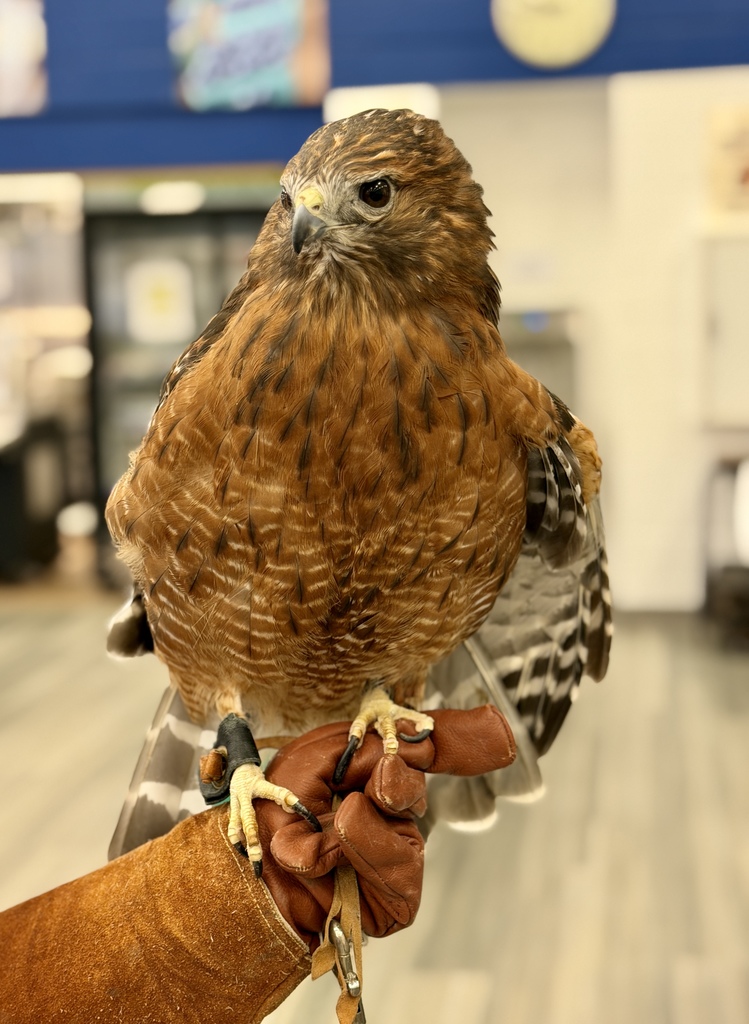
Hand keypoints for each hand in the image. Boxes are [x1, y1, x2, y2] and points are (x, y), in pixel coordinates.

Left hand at [255, 705, 515, 945]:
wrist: (248, 876)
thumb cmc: (275, 812)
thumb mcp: (313, 760)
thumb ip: (365, 747)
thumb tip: (410, 751)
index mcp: (374, 770)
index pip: (427, 749)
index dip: (462, 738)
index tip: (498, 735)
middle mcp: (392, 810)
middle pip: (414, 786)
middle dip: (394, 781)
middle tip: (372, 782)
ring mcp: (398, 853)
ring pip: (405, 829)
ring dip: (361, 826)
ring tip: (328, 827)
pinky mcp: (396, 898)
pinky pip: (398, 872)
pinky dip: (359, 856)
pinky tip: (326, 857)